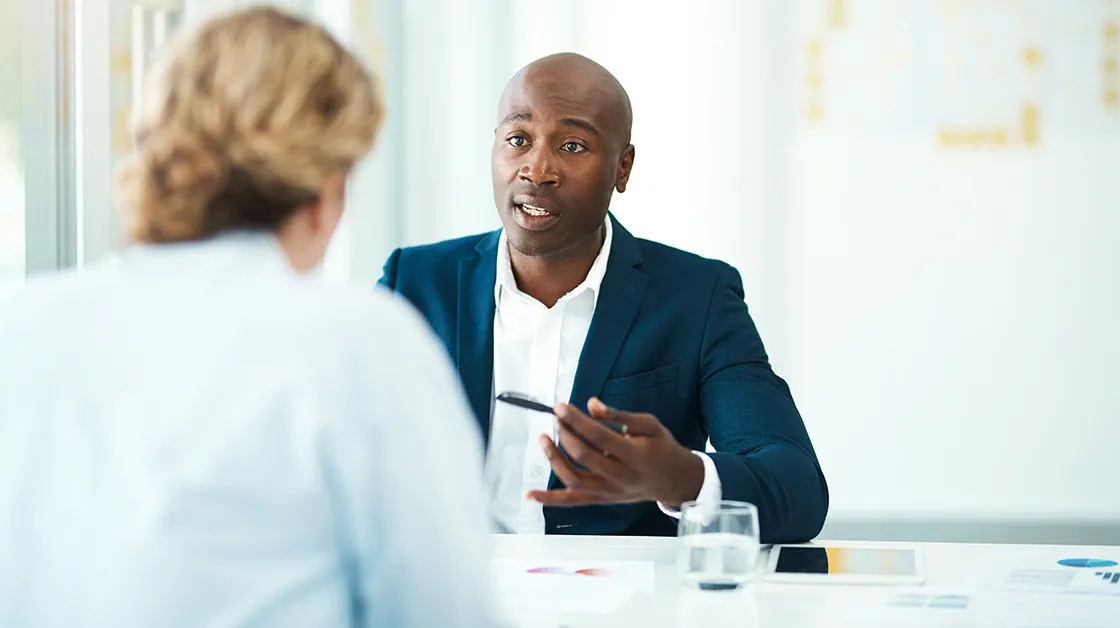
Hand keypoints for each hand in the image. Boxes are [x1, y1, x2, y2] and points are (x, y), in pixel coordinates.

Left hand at [526, 397, 704, 508]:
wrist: (675, 480)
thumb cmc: (662, 448)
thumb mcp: (649, 425)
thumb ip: (619, 416)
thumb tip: (591, 405)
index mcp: (635, 455)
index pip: (598, 436)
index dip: (576, 420)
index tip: (560, 407)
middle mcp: (620, 477)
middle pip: (584, 456)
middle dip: (565, 434)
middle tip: (557, 418)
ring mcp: (609, 492)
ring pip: (574, 480)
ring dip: (554, 459)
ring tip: (544, 439)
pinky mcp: (602, 500)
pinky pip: (573, 501)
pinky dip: (550, 499)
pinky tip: (530, 494)